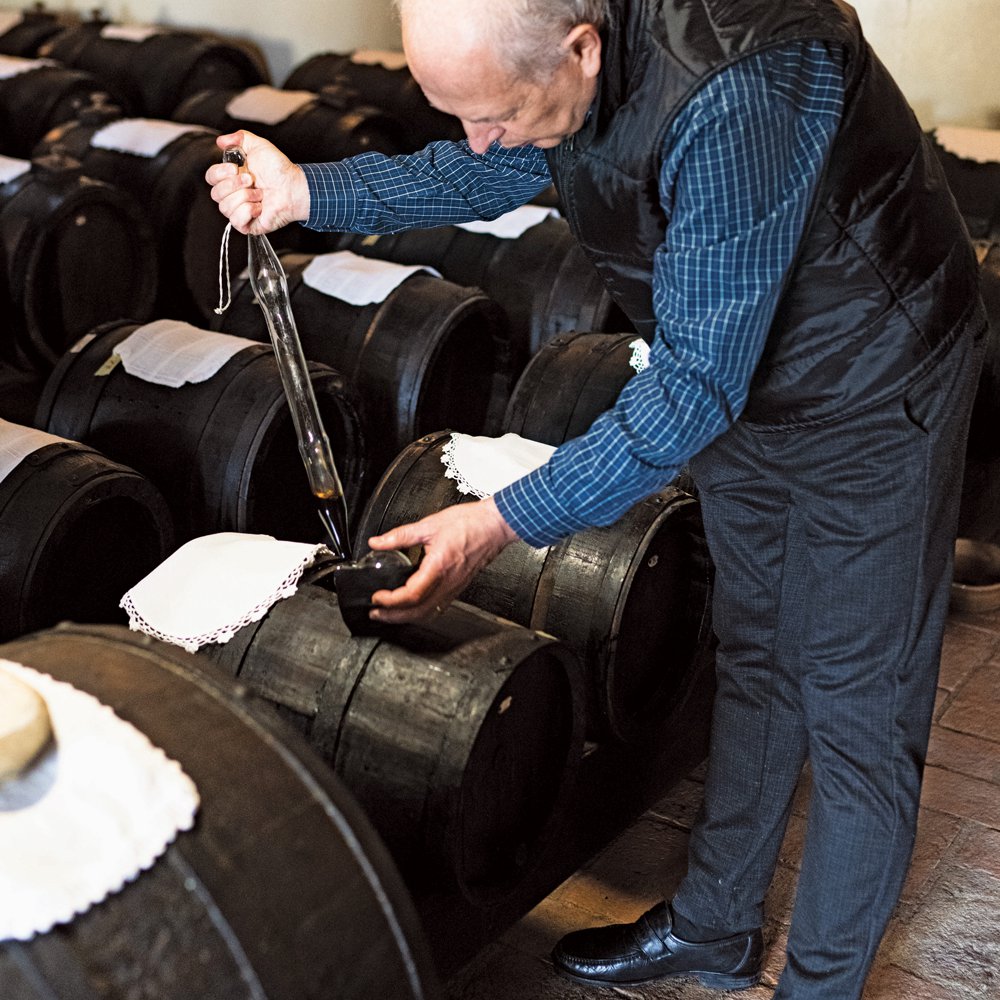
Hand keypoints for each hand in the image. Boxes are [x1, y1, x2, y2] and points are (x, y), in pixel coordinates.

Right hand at [204, 130, 310, 234]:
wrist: (293, 187)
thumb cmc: (279, 169)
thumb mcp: (258, 146)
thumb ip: (239, 138)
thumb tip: (220, 141)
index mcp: (231, 177)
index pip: (210, 178)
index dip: (219, 173)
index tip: (235, 167)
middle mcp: (233, 195)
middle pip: (215, 194)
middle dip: (234, 185)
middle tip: (252, 180)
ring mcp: (239, 210)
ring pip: (224, 207)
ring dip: (245, 197)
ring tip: (260, 194)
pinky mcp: (247, 225)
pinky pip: (236, 221)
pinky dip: (248, 212)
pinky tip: (259, 207)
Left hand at [367, 497, 517, 623]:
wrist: (495, 525)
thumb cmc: (470, 523)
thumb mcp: (429, 525)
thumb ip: (400, 536)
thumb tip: (378, 542)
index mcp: (439, 566)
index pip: (412, 595)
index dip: (391, 600)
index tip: (377, 597)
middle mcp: (448, 582)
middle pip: (418, 612)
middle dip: (394, 617)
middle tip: (376, 613)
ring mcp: (455, 587)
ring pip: (429, 613)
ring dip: (407, 617)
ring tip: (390, 614)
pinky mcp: (459, 586)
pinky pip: (439, 607)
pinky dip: (422, 613)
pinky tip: (414, 608)